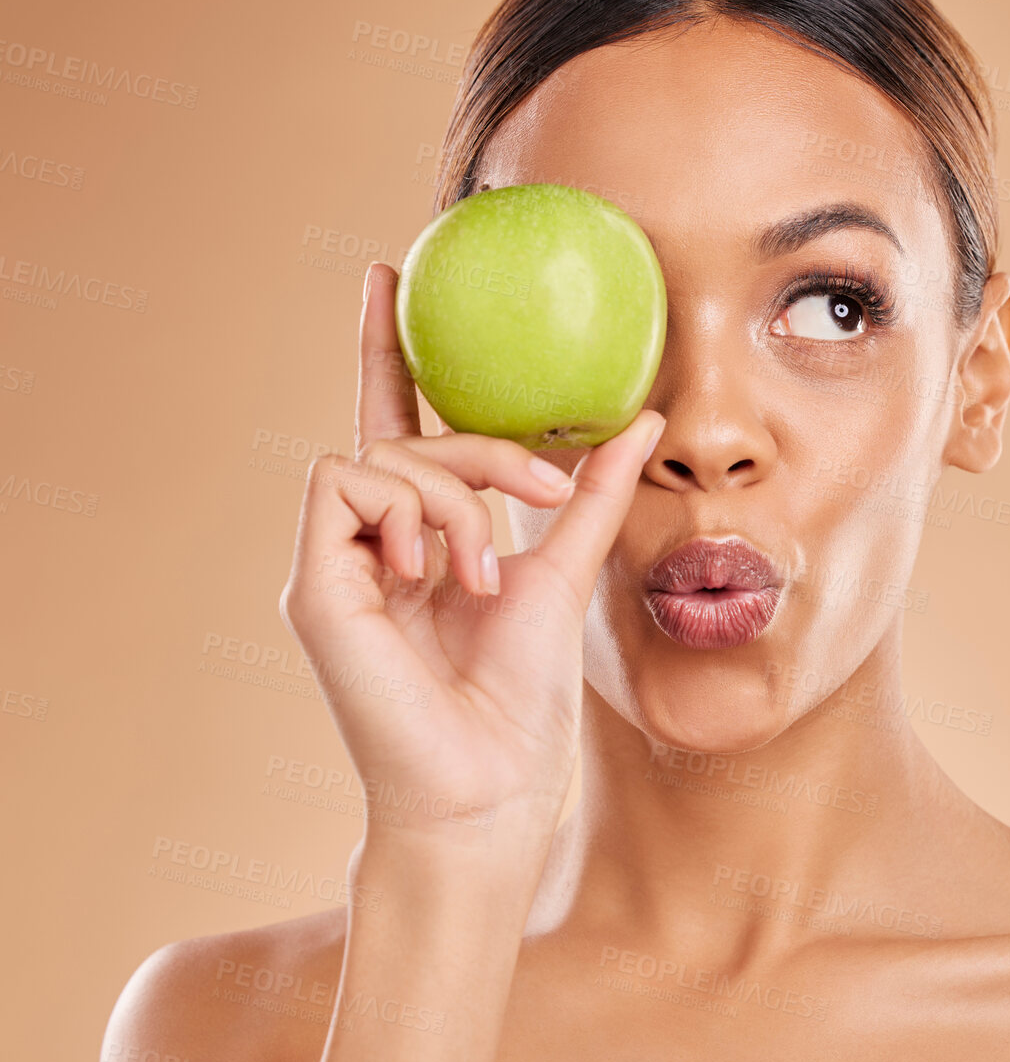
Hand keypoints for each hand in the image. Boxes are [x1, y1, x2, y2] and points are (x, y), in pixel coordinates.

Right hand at [277, 261, 662, 846]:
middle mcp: (369, 542)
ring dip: (456, 497)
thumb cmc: (523, 701)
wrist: (491, 789)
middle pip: (401, 432)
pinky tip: (436, 571)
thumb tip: (643, 415)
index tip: (388, 272)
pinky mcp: (314, 583)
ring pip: (382, 452)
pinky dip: (409, 512)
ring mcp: (336, 563)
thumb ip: (591, 494)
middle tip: (541, 492)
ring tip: (487, 570)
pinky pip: (346, 482)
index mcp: (422, 538)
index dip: (387, 350)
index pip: (399, 425)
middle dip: (479, 445)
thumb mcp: (566, 573)